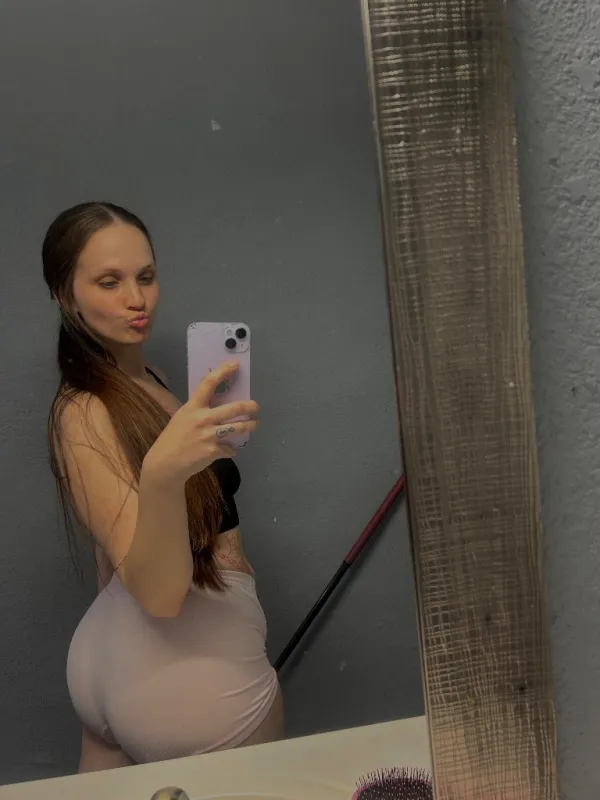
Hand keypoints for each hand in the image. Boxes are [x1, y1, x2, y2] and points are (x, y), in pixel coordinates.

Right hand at [144, 361, 257, 483]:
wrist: (165, 464)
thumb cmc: (174, 438)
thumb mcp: (183, 418)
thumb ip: (199, 410)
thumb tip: (219, 404)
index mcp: (192, 407)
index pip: (208, 384)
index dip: (223, 371)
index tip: (235, 364)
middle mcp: (202, 419)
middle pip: (233, 408)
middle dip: (249, 407)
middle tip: (255, 407)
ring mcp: (208, 435)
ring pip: (238, 428)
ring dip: (250, 426)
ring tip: (253, 424)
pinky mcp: (213, 451)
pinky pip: (230, 448)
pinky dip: (231, 449)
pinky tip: (228, 449)